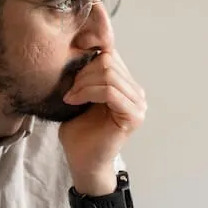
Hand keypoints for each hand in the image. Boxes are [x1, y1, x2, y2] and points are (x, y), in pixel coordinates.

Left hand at [58, 49, 146, 190]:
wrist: (82, 160)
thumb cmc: (80, 131)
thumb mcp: (82, 94)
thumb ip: (88, 74)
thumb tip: (80, 47)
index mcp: (126, 84)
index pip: (110, 55)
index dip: (87, 59)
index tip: (68, 74)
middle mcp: (137, 92)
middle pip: (109, 61)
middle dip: (83, 72)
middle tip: (69, 90)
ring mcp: (138, 104)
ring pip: (109, 74)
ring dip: (83, 83)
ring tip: (70, 97)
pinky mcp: (133, 116)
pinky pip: (110, 92)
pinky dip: (87, 93)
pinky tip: (73, 101)